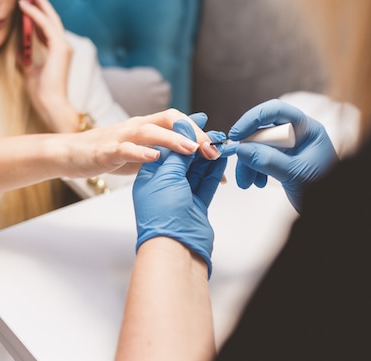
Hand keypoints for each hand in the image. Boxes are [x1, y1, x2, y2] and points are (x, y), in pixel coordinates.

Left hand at [19, 0, 75, 131]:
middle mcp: (64, 46)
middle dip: (41, 1)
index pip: (49, 26)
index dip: (40, 12)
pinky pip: (46, 25)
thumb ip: (26, 58)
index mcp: (58, 51)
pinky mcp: (60, 48)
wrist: (50, 104)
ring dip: (38, 3)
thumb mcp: (30, 70)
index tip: (30, 0)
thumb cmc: (42, 92)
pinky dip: (35, 13)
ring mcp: (64, 46)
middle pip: (52, 18)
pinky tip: (24, 5)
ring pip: (50, 18)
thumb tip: (17, 48)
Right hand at [62, 110, 221, 177]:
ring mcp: (122, 135)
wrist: (73, 154)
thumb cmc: (112, 151)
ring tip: (192, 150)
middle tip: (213, 151)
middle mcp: (139, 125)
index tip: (222, 150)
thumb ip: (170, 141)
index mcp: (151, 125)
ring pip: (150, 131)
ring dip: (173, 139)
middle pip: (171, 120)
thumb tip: (200, 130)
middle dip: (194, 134)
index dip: (203, 134)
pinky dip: (140, 152)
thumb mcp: (146, 147)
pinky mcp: (107, 149)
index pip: (182, 122)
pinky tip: (154, 158)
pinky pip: (125, 148)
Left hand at [132, 119, 227, 276]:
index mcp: (150, 177)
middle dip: (197, 145)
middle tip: (212, 132)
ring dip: (208, 156)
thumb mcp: (166, 176)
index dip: (181, 135)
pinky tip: (220, 160)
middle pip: (183, 159)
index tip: (195, 123)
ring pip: (196, 171)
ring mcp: (181, 196)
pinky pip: (206, 184)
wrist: (175, 248)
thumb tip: (184, 132)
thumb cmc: (163, 216)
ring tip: (220, 142)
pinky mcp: (196, 206)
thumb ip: (177, 153)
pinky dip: (214, 171)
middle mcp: (165, 186)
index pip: (167, 149)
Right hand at [224, 99, 336, 211]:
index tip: (237, 134)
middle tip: (239, 165)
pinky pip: (261, 158)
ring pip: (259, 146)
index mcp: (307, 129)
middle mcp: (297, 134)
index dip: (254, 118)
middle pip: (263, 130)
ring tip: (247, 182)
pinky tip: (257, 182)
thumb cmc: (324, 190)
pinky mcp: (283, 160)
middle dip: (248, 149)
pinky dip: (254, 169)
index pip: (277, 111)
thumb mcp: (295, 174)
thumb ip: (268, 160)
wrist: (328, 209)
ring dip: (248, 163)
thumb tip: (241, 149)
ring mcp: (289, 147)